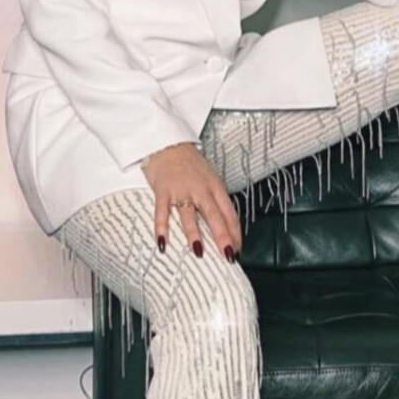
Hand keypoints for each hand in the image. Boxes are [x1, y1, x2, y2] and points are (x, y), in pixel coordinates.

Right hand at [140, 142, 242, 260]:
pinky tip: (163, 242)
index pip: (229, 214)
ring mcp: (181, 190)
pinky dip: (162, 228)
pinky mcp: (163, 191)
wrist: (168, 144)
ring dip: (194, 235)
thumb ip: (215, 201)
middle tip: (227, 255)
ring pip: (189, 215)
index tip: (237, 250)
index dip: (235, 233)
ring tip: (199, 252)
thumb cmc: (190, 164)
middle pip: (214, 216)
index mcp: (216, 187)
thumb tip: (223, 227)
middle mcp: (201, 190)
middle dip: (222, 237)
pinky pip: (162, 212)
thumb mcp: (210, 179)